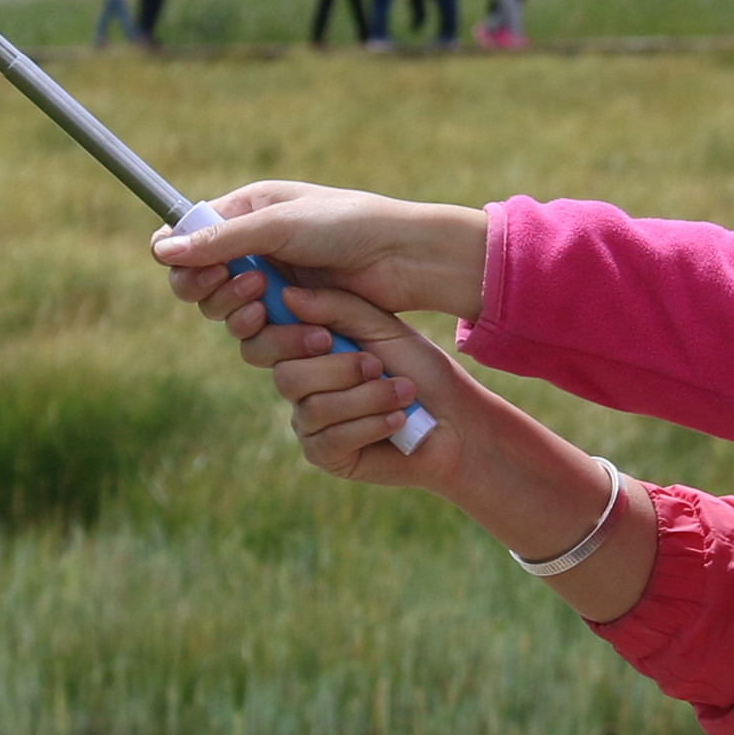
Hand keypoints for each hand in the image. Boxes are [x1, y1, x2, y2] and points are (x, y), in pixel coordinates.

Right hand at [155, 182, 491, 321]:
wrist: (404, 258)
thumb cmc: (347, 225)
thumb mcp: (279, 226)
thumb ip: (220, 241)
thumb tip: (161, 251)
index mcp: (246, 212)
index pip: (188, 239)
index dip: (184, 260)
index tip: (201, 271)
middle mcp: (253, 250)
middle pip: (200, 287)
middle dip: (219, 294)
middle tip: (255, 288)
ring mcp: (274, 288)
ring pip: (229, 321)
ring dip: (247, 320)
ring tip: (277, 306)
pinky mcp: (294, 321)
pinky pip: (262, 343)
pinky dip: (276, 339)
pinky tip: (308, 331)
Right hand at [195, 270, 661, 619]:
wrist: (479, 434)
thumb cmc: (436, 372)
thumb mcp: (380, 328)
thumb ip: (326, 305)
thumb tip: (281, 276)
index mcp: (309, 341)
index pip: (257, 320)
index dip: (254, 308)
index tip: (268, 295)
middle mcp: (301, 383)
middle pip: (268, 358)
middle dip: (317, 353)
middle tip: (362, 352)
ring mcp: (313, 423)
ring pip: (295, 397)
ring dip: (351, 390)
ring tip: (397, 389)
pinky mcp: (332, 457)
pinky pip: (320, 437)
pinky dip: (364, 425)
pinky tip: (399, 421)